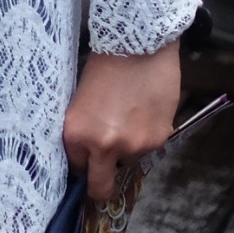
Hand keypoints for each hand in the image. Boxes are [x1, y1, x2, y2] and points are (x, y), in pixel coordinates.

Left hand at [62, 43, 181, 200]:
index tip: (84, 164)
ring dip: (125, 150)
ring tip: (127, 118)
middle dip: (99, 186)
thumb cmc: (103, 65)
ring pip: (127, 162)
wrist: (139, 46)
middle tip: (101, 175)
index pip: (75, 168)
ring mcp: (134, 146)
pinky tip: (143, 112)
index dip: (80, 164)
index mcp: (77, 135)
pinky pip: (147, 148)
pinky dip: (144, 136)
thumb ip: (83, 130)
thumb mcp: (80, 101)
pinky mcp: (158, 140)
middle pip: (100, 186)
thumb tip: (86, 153)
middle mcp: (105, 147)